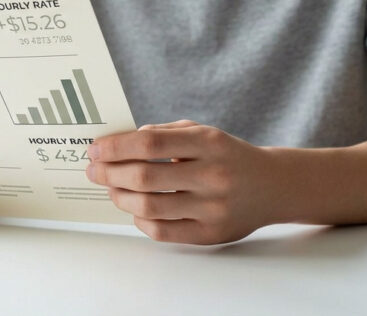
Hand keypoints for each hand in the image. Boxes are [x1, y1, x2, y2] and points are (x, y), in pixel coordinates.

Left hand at [86, 120, 279, 244]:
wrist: (273, 186)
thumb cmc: (227, 155)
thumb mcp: (203, 132)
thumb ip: (163, 133)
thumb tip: (118, 144)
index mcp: (209, 143)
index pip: (150, 143)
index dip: (116, 147)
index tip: (95, 149)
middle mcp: (212, 175)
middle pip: (144, 176)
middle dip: (109, 173)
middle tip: (93, 170)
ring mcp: (213, 208)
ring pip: (149, 206)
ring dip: (119, 197)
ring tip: (110, 188)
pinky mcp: (211, 235)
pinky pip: (162, 232)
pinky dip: (140, 220)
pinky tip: (134, 209)